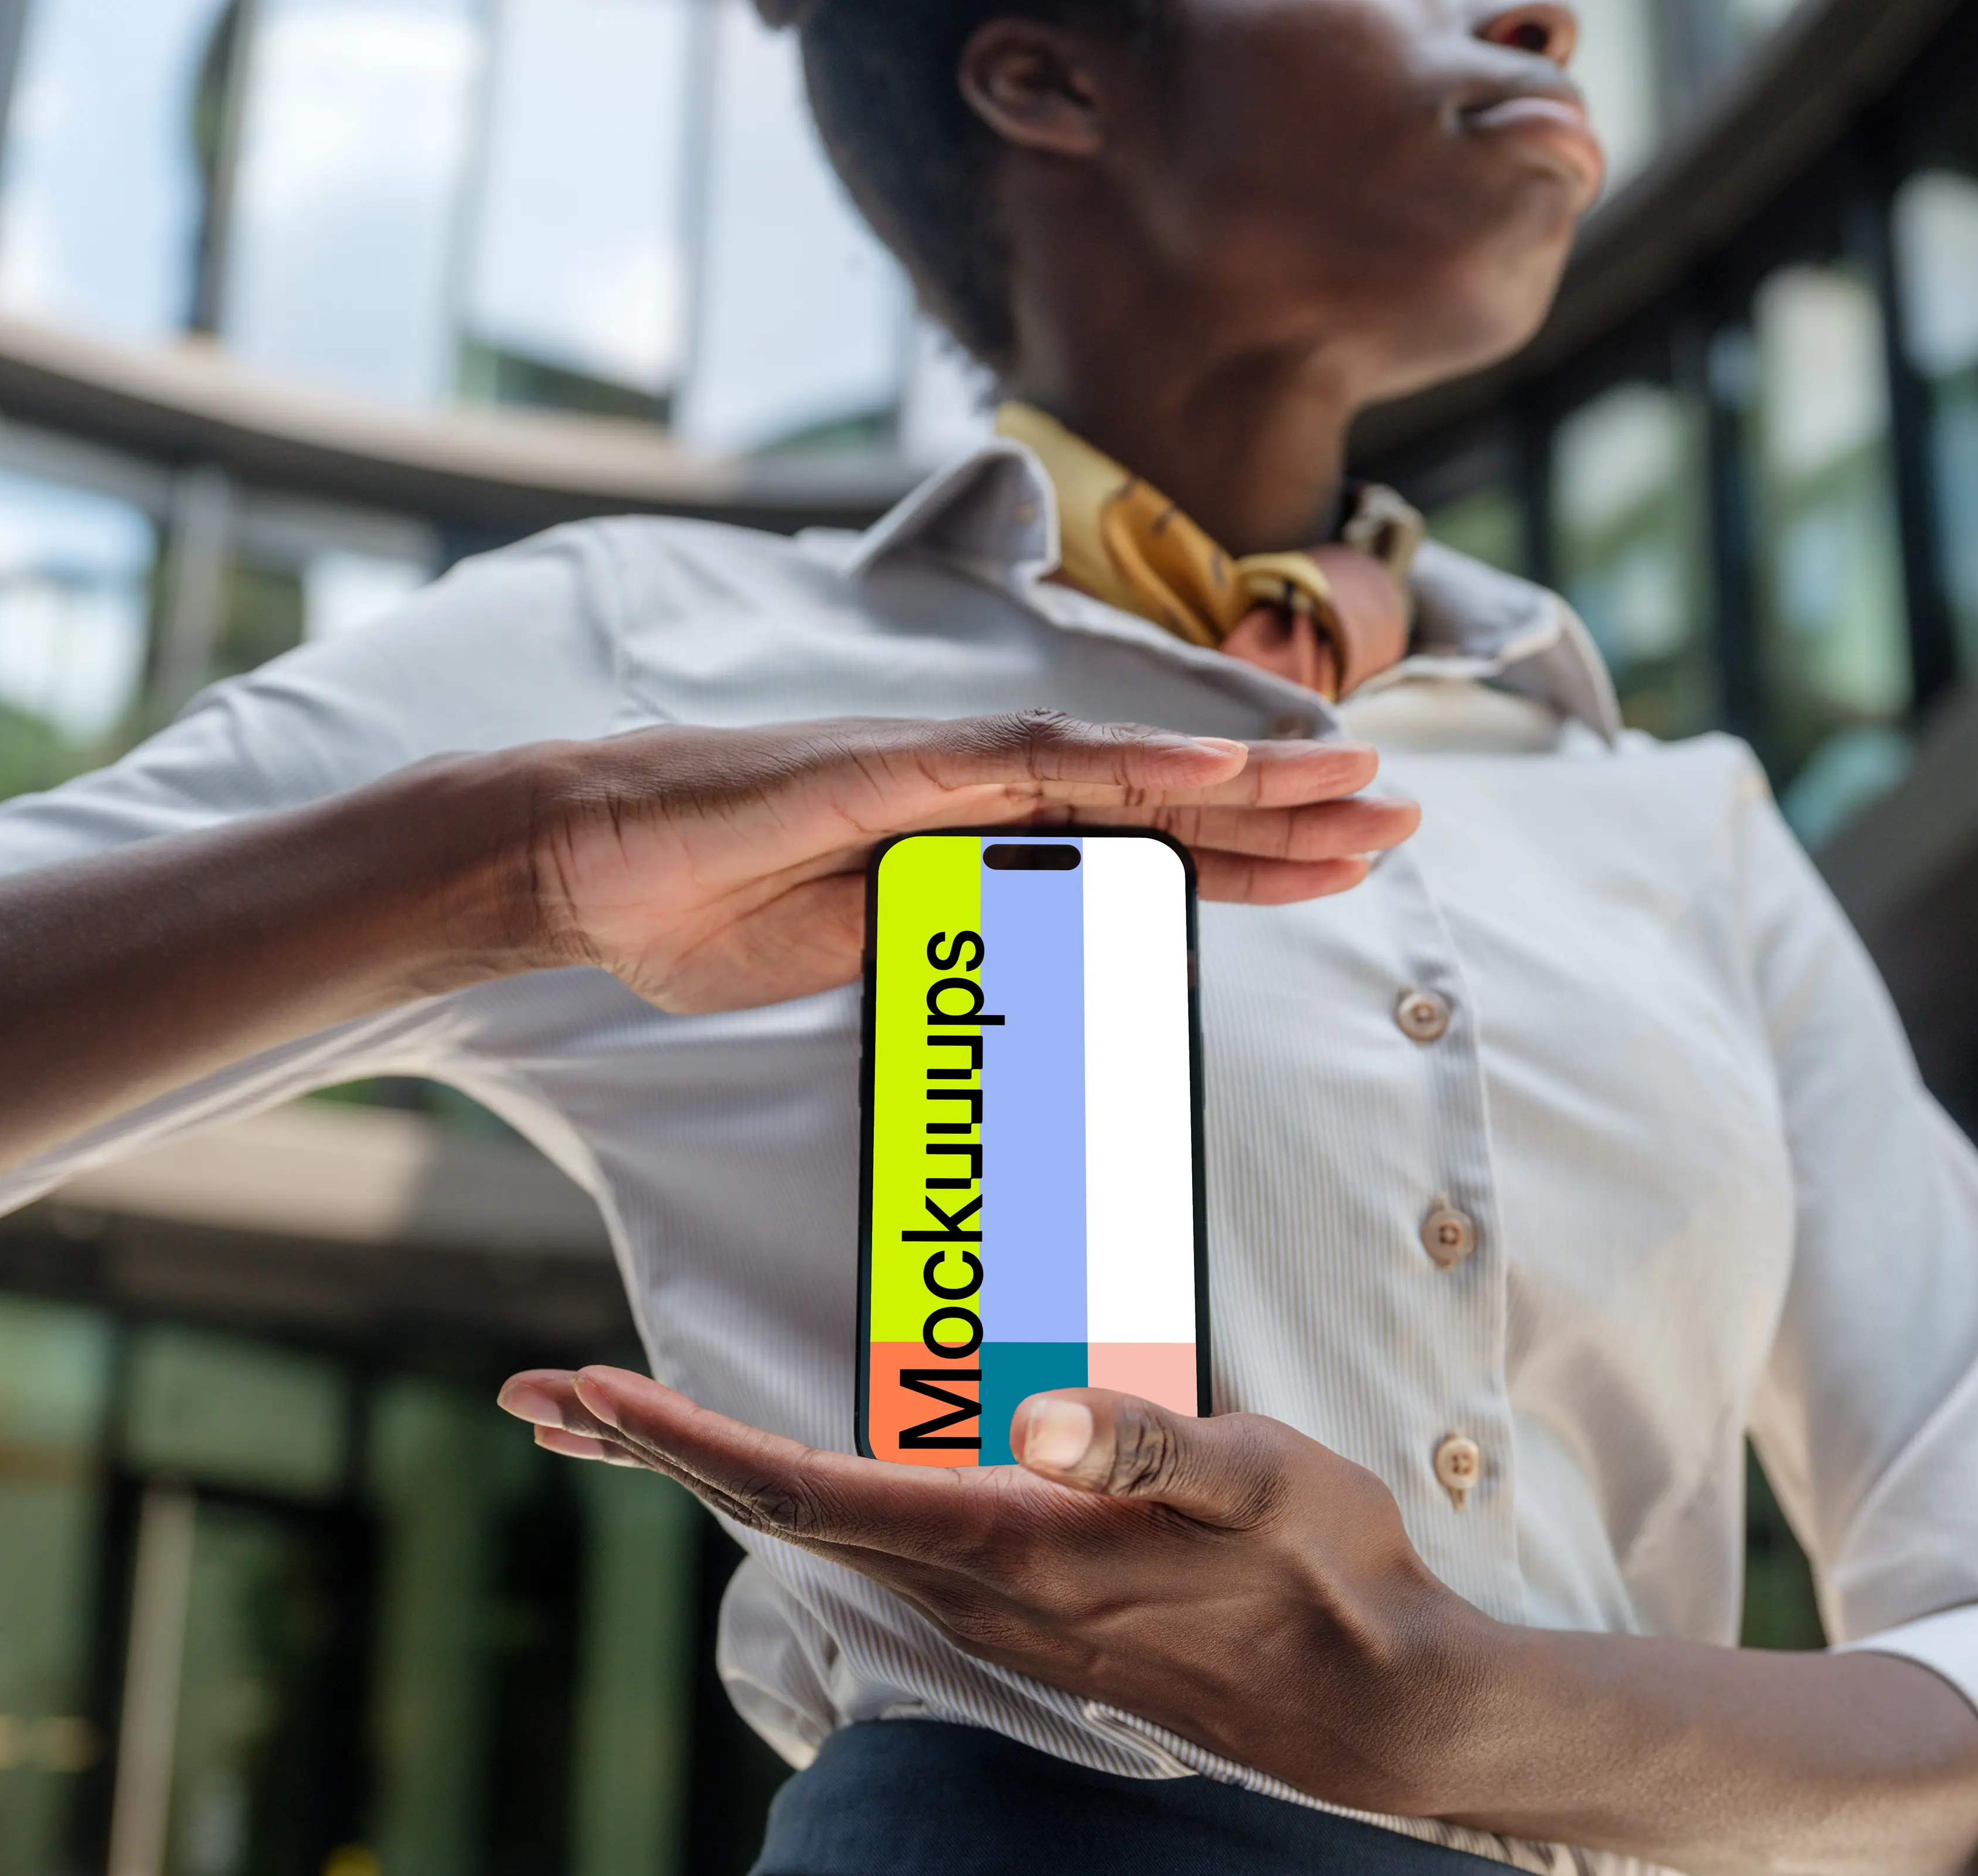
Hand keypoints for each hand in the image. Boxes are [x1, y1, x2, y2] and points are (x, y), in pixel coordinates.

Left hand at [495, 1368, 1977, 1875]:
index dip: (681, 1441)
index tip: (579, 1396)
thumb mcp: (1262, 1478)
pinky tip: (775, 1471)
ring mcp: (996, 1608)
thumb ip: (1150, 1444)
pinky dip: (789, 1494)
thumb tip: (1035, 1418)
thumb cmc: (1326, 1577)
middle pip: (773, 1512)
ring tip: (615, 1422)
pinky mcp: (1025, 1607)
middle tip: (538, 1397)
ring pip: (813, 1530)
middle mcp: (978, 1590)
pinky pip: (873, 1542)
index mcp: (1009, 1549)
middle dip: (648, 1450)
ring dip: (706, 1472)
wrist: (1378, 1703)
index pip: (803, 1489)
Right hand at [516, 713, 1414, 1011]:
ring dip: (1243, 781)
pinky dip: (1130, 767)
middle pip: (1160, 804)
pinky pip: (1029, 766)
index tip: (1339, 865)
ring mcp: (936, 773)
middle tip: (1399, 811)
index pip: (1138, 852)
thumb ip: (945, 967)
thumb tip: (1017, 1006)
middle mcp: (974, 794)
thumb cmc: (693, 911)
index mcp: (974, 845)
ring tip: (1352, 785)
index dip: (1245, 856)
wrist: (578, 866)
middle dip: (1285, 812)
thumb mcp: (854, 961)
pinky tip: (1218, 769)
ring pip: (1123, 773)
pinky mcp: (890, 769)